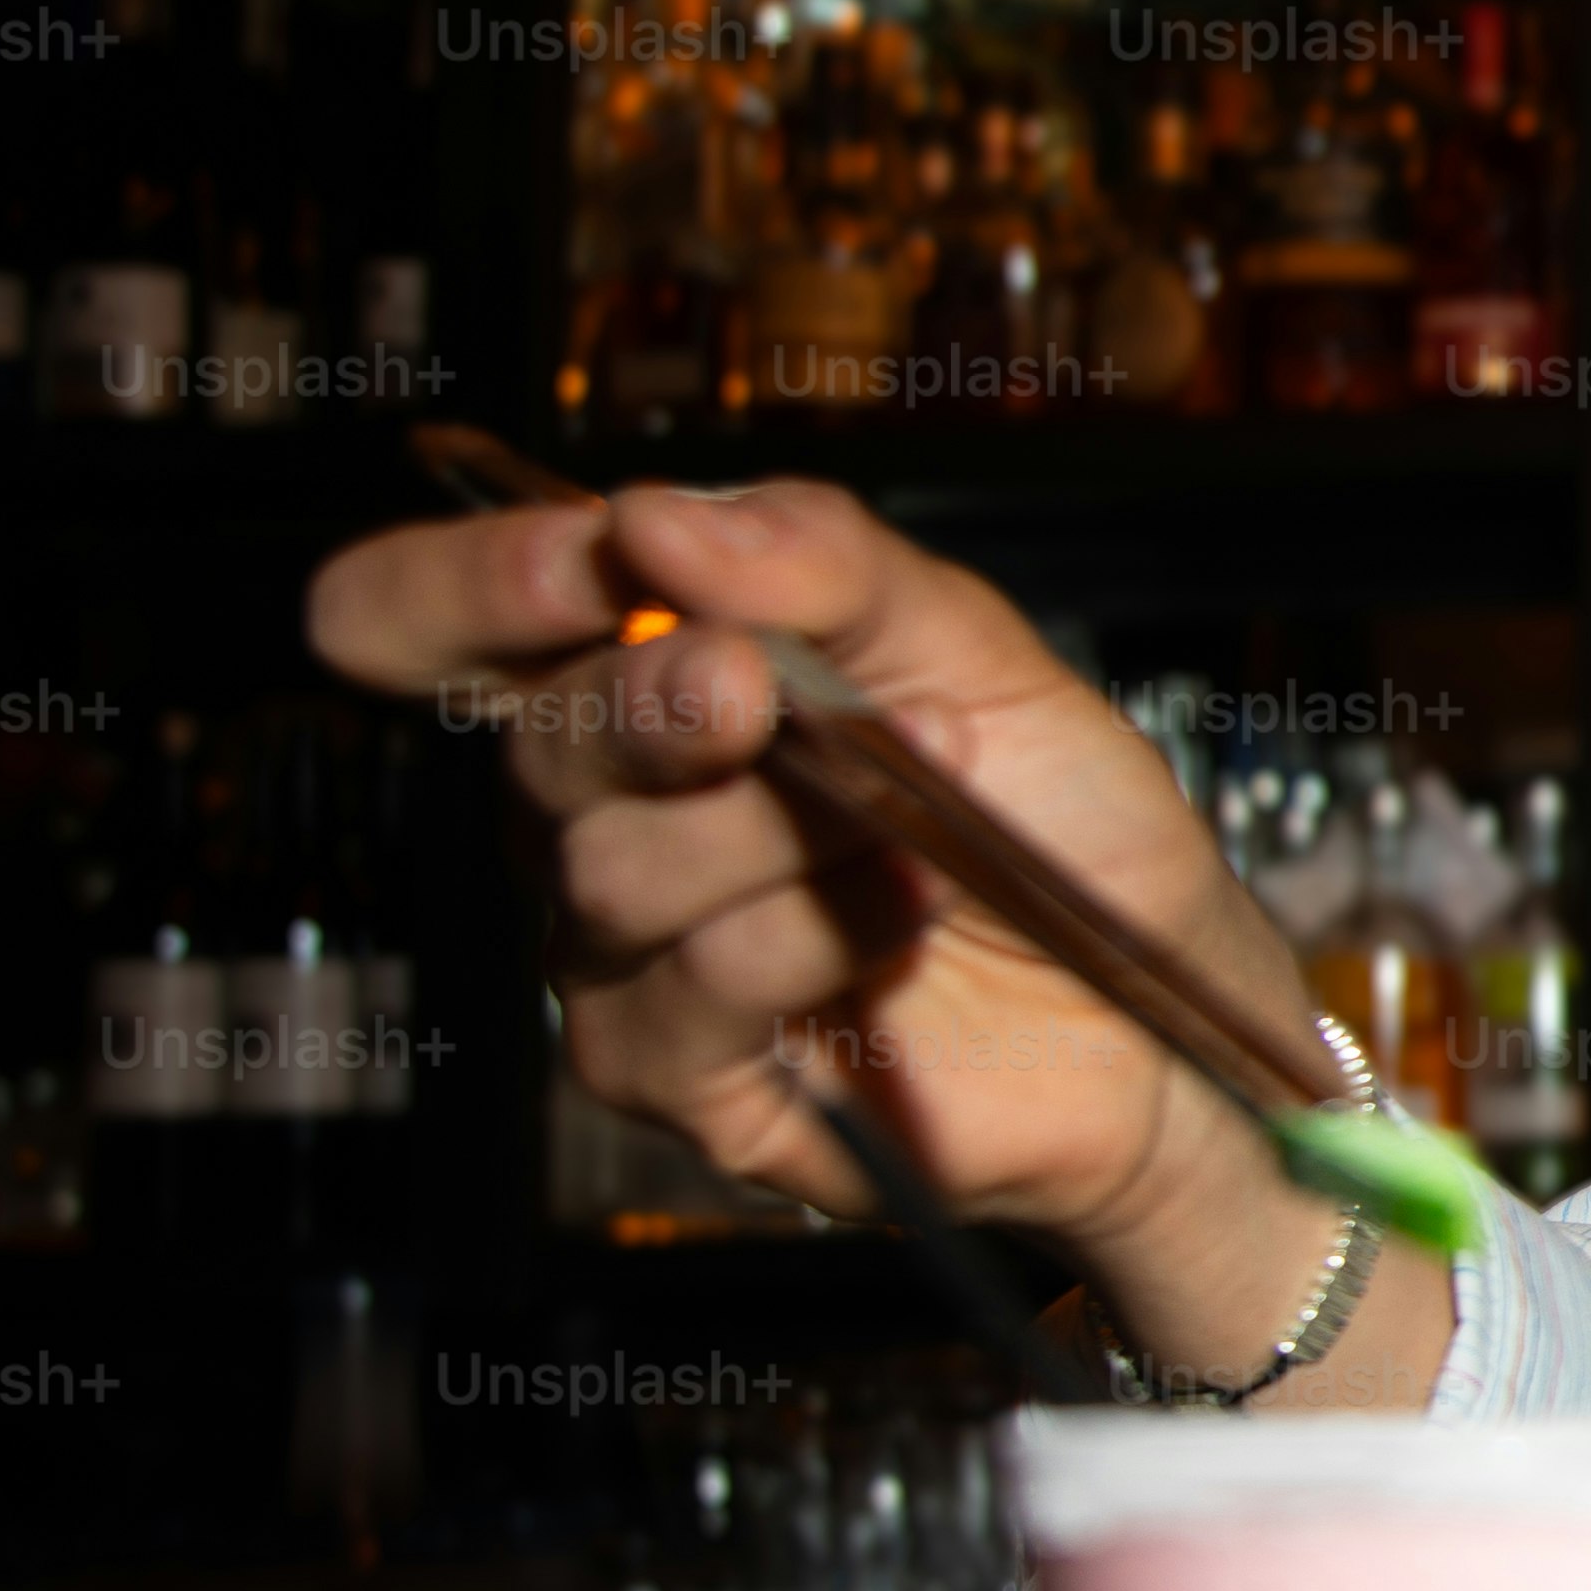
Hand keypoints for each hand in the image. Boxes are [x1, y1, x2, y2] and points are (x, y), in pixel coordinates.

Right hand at [303, 481, 1368, 1354]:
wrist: (1160, 991)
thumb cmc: (1051, 814)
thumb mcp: (968, 644)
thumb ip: (824, 565)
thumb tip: (659, 516)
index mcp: (629, 677)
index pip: (430, 617)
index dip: (471, 582)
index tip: (591, 555)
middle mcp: (595, 812)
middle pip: (530, 743)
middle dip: (651, 704)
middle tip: (756, 689)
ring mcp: (622, 951)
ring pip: (620, 871)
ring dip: (786, 827)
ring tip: (916, 814)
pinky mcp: (677, 1075)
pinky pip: (702, 985)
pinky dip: (826, 926)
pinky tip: (911, 903)